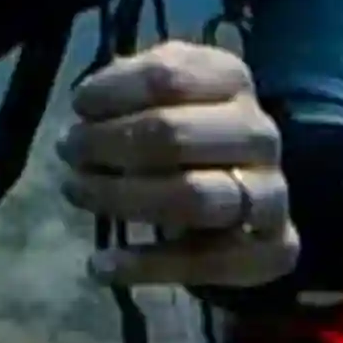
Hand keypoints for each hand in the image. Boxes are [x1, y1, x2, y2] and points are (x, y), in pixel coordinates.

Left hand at [57, 40, 298, 292]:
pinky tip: (99, 265)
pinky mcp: (274, 250)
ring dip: (122, 198)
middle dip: (107, 144)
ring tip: (76, 193)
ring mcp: (272, 193)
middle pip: (173, 135)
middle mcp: (260, 133)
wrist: (253, 190)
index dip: (112, 92)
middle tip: (68, 152)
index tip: (78, 107)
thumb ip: (129, 85)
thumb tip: (86, 105)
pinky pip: (203, 263)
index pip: (167, 77)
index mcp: (232, 79)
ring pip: (191, 197)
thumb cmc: (193, 129)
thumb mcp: (168, 91)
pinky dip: (145, 266)